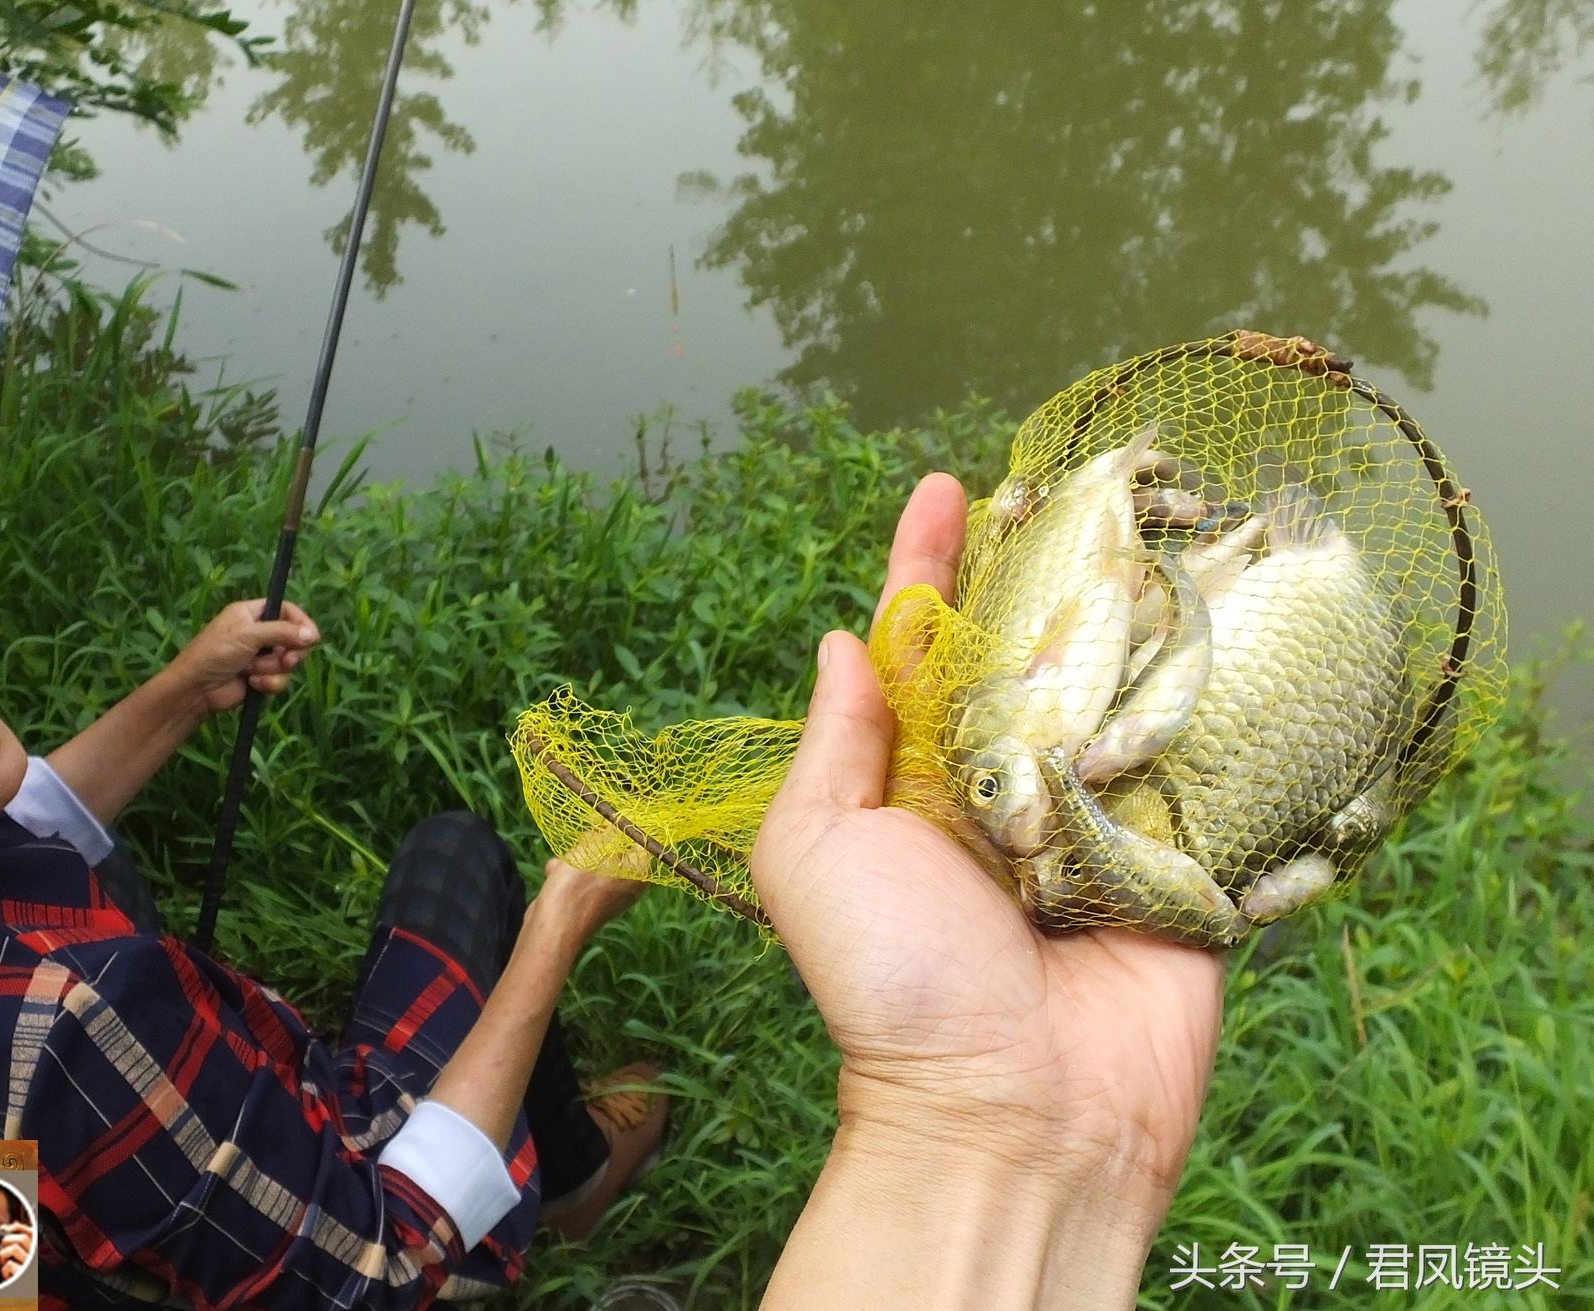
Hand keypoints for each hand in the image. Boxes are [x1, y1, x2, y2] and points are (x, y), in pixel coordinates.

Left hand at [171, 600, 321, 714]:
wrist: (196, 689)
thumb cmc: (216, 653)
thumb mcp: (248, 635)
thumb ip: (282, 632)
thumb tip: (313, 635)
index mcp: (251, 613)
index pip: (286, 610)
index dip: (301, 622)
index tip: (313, 637)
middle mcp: (258, 632)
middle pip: (292, 638)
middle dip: (289, 652)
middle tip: (285, 660)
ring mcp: (259, 656)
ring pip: (287, 661)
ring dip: (272, 669)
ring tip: (252, 671)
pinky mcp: (260, 677)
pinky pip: (279, 678)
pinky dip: (269, 682)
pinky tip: (252, 683)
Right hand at [533, 824, 651, 942]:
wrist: (553, 926)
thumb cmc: (579, 884)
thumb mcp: (596, 847)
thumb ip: (611, 830)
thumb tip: (620, 819)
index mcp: (640, 873)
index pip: (640, 838)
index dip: (621, 824)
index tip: (603, 817)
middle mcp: (629, 885)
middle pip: (614, 848)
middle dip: (591, 842)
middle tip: (581, 843)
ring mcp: (608, 896)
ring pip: (591, 860)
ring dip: (574, 857)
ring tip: (564, 865)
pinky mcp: (587, 902)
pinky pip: (578, 877)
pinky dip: (565, 873)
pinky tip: (554, 875)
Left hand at [751, 473, 1221, 1190]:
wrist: (1017, 1113)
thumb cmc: (894, 985)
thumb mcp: (818, 854)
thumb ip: (833, 747)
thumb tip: (842, 641)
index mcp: (914, 781)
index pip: (920, 649)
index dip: (927, 564)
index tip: (943, 486)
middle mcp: (1004, 788)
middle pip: (1024, 654)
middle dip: (1037, 569)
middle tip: (1063, 479)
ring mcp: (1095, 818)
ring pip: (1114, 694)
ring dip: (1128, 614)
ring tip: (1147, 519)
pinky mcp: (1179, 857)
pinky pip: (1198, 765)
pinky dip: (1210, 703)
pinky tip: (1225, 618)